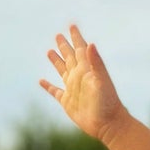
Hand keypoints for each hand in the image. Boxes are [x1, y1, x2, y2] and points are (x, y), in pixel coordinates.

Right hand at [39, 25, 128, 143]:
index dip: (76, 37)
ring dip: (56, 61)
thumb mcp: (102, 81)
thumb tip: (90, 43)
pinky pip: (55, 91)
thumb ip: (96, 62)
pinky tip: (41, 81)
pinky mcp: (67, 102)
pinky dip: (48, 86)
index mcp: (87, 69)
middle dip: (64, 46)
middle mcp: (79, 77)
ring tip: (49, 51)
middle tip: (58, 35)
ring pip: (62, 71)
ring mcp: (73, 89)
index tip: (72, 25)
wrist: (108, 124)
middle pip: (69, 57)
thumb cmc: (108, 102)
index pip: (80, 49)